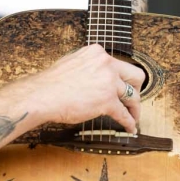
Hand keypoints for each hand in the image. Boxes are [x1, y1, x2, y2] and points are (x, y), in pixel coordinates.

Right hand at [12, 44, 145, 133]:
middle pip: (136, 76)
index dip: (122, 78)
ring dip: (134, 108)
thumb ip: (88, 65)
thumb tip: (93, 74)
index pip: (119, 64)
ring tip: (133, 116)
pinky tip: (129, 127)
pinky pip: (124, 113)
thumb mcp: (72, 61)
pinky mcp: (108, 101)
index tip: (122, 86)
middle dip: (137, 89)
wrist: (42, 95)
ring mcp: (109, 82)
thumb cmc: (51, 83)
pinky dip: (129, 122)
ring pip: (133, 96)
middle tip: (133, 100)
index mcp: (98, 53)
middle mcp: (107, 64)